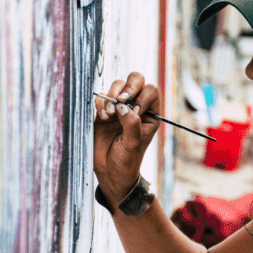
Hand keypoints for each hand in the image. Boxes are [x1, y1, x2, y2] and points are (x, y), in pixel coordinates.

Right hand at [93, 72, 160, 207]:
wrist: (109, 172)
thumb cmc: (127, 161)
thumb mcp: (133, 144)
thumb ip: (131, 124)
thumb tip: (122, 105)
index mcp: (150, 114)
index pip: (151, 91)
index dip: (142, 96)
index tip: (135, 112)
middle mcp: (136, 107)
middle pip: (136, 80)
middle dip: (128, 87)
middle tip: (121, 100)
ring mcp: (119, 107)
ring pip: (118, 84)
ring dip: (113, 94)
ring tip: (109, 114)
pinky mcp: (103, 111)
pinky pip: (102, 96)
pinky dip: (101, 102)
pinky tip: (102, 117)